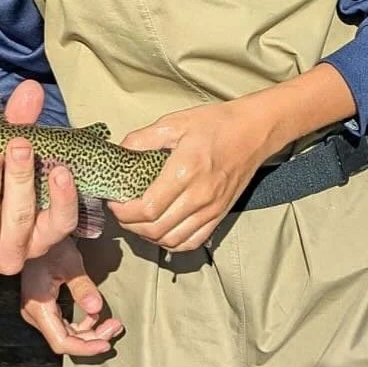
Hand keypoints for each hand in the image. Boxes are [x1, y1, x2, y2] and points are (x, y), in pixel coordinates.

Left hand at [0, 80, 80, 278]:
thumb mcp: (2, 158)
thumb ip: (19, 127)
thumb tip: (30, 89)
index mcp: (35, 233)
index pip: (60, 224)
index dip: (62, 200)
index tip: (60, 169)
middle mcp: (13, 252)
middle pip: (22, 219)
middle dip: (20, 180)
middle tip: (19, 146)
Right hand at [20, 238, 122, 355]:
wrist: (39, 232)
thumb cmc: (51, 244)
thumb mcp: (69, 263)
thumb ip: (82, 287)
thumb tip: (96, 308)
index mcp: (38, 306)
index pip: (62, 342)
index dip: (85, 348)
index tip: (106, 344)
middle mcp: (35, 313)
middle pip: (65, 340)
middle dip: (92, 339)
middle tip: (115, 327)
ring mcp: (39, 310)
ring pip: (66, 334)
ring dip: (90, 332)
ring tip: (111, 324)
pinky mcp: (45, 306)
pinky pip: (64, 324)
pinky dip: (83, 324)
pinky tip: (96, 315)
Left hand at [108, 97, 277, 251]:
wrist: (254, 131)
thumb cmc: (215, 124)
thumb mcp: (174, 123)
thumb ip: (143, 138)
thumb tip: (120, 152)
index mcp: (185, 172)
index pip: (148, 208)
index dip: (124, 211)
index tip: (113, 202)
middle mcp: (199, 196)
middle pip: (156, 229)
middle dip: (130, 224)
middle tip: (120, 211)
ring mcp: (211, 210)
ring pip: (172, 240)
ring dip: (148, 235)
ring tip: (136, 221)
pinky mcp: (219, 215)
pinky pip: (192, 242)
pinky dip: (171, 243)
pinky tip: (160, 231)